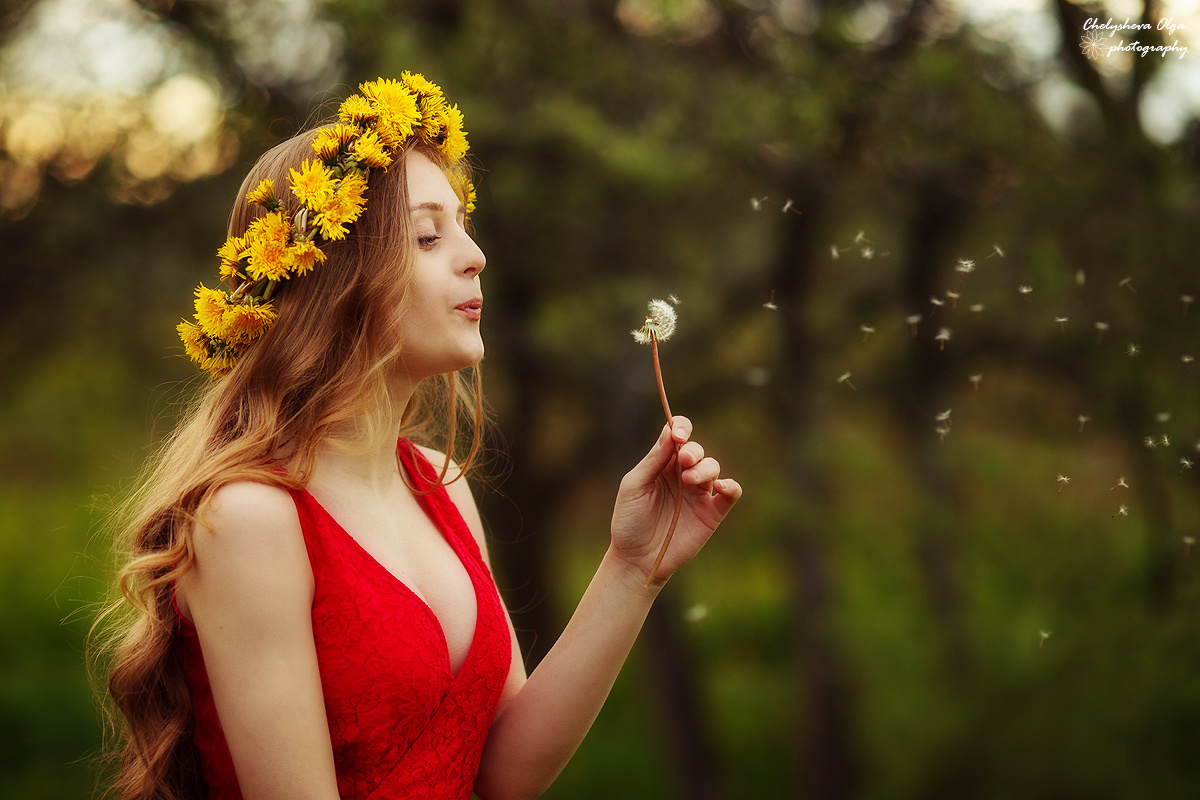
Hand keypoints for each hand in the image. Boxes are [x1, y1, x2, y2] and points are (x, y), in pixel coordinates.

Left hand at [609, 416, 741, 585]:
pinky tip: (721, 487)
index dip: (681, 428)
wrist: (637, 559)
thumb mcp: (633, 487)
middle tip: (684, 460)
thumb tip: (670, 433)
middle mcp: (682, 474)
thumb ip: (652, 461)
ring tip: (689, 480)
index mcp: (662, 464)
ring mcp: (698, 493)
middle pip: (696, 450)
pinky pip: (731, 493)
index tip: (678, 434)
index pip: (677, 436)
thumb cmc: (629, 521)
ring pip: (713, 467)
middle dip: (692, 450)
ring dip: (705, 468)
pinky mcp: (712, 513)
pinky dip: (730, 486)